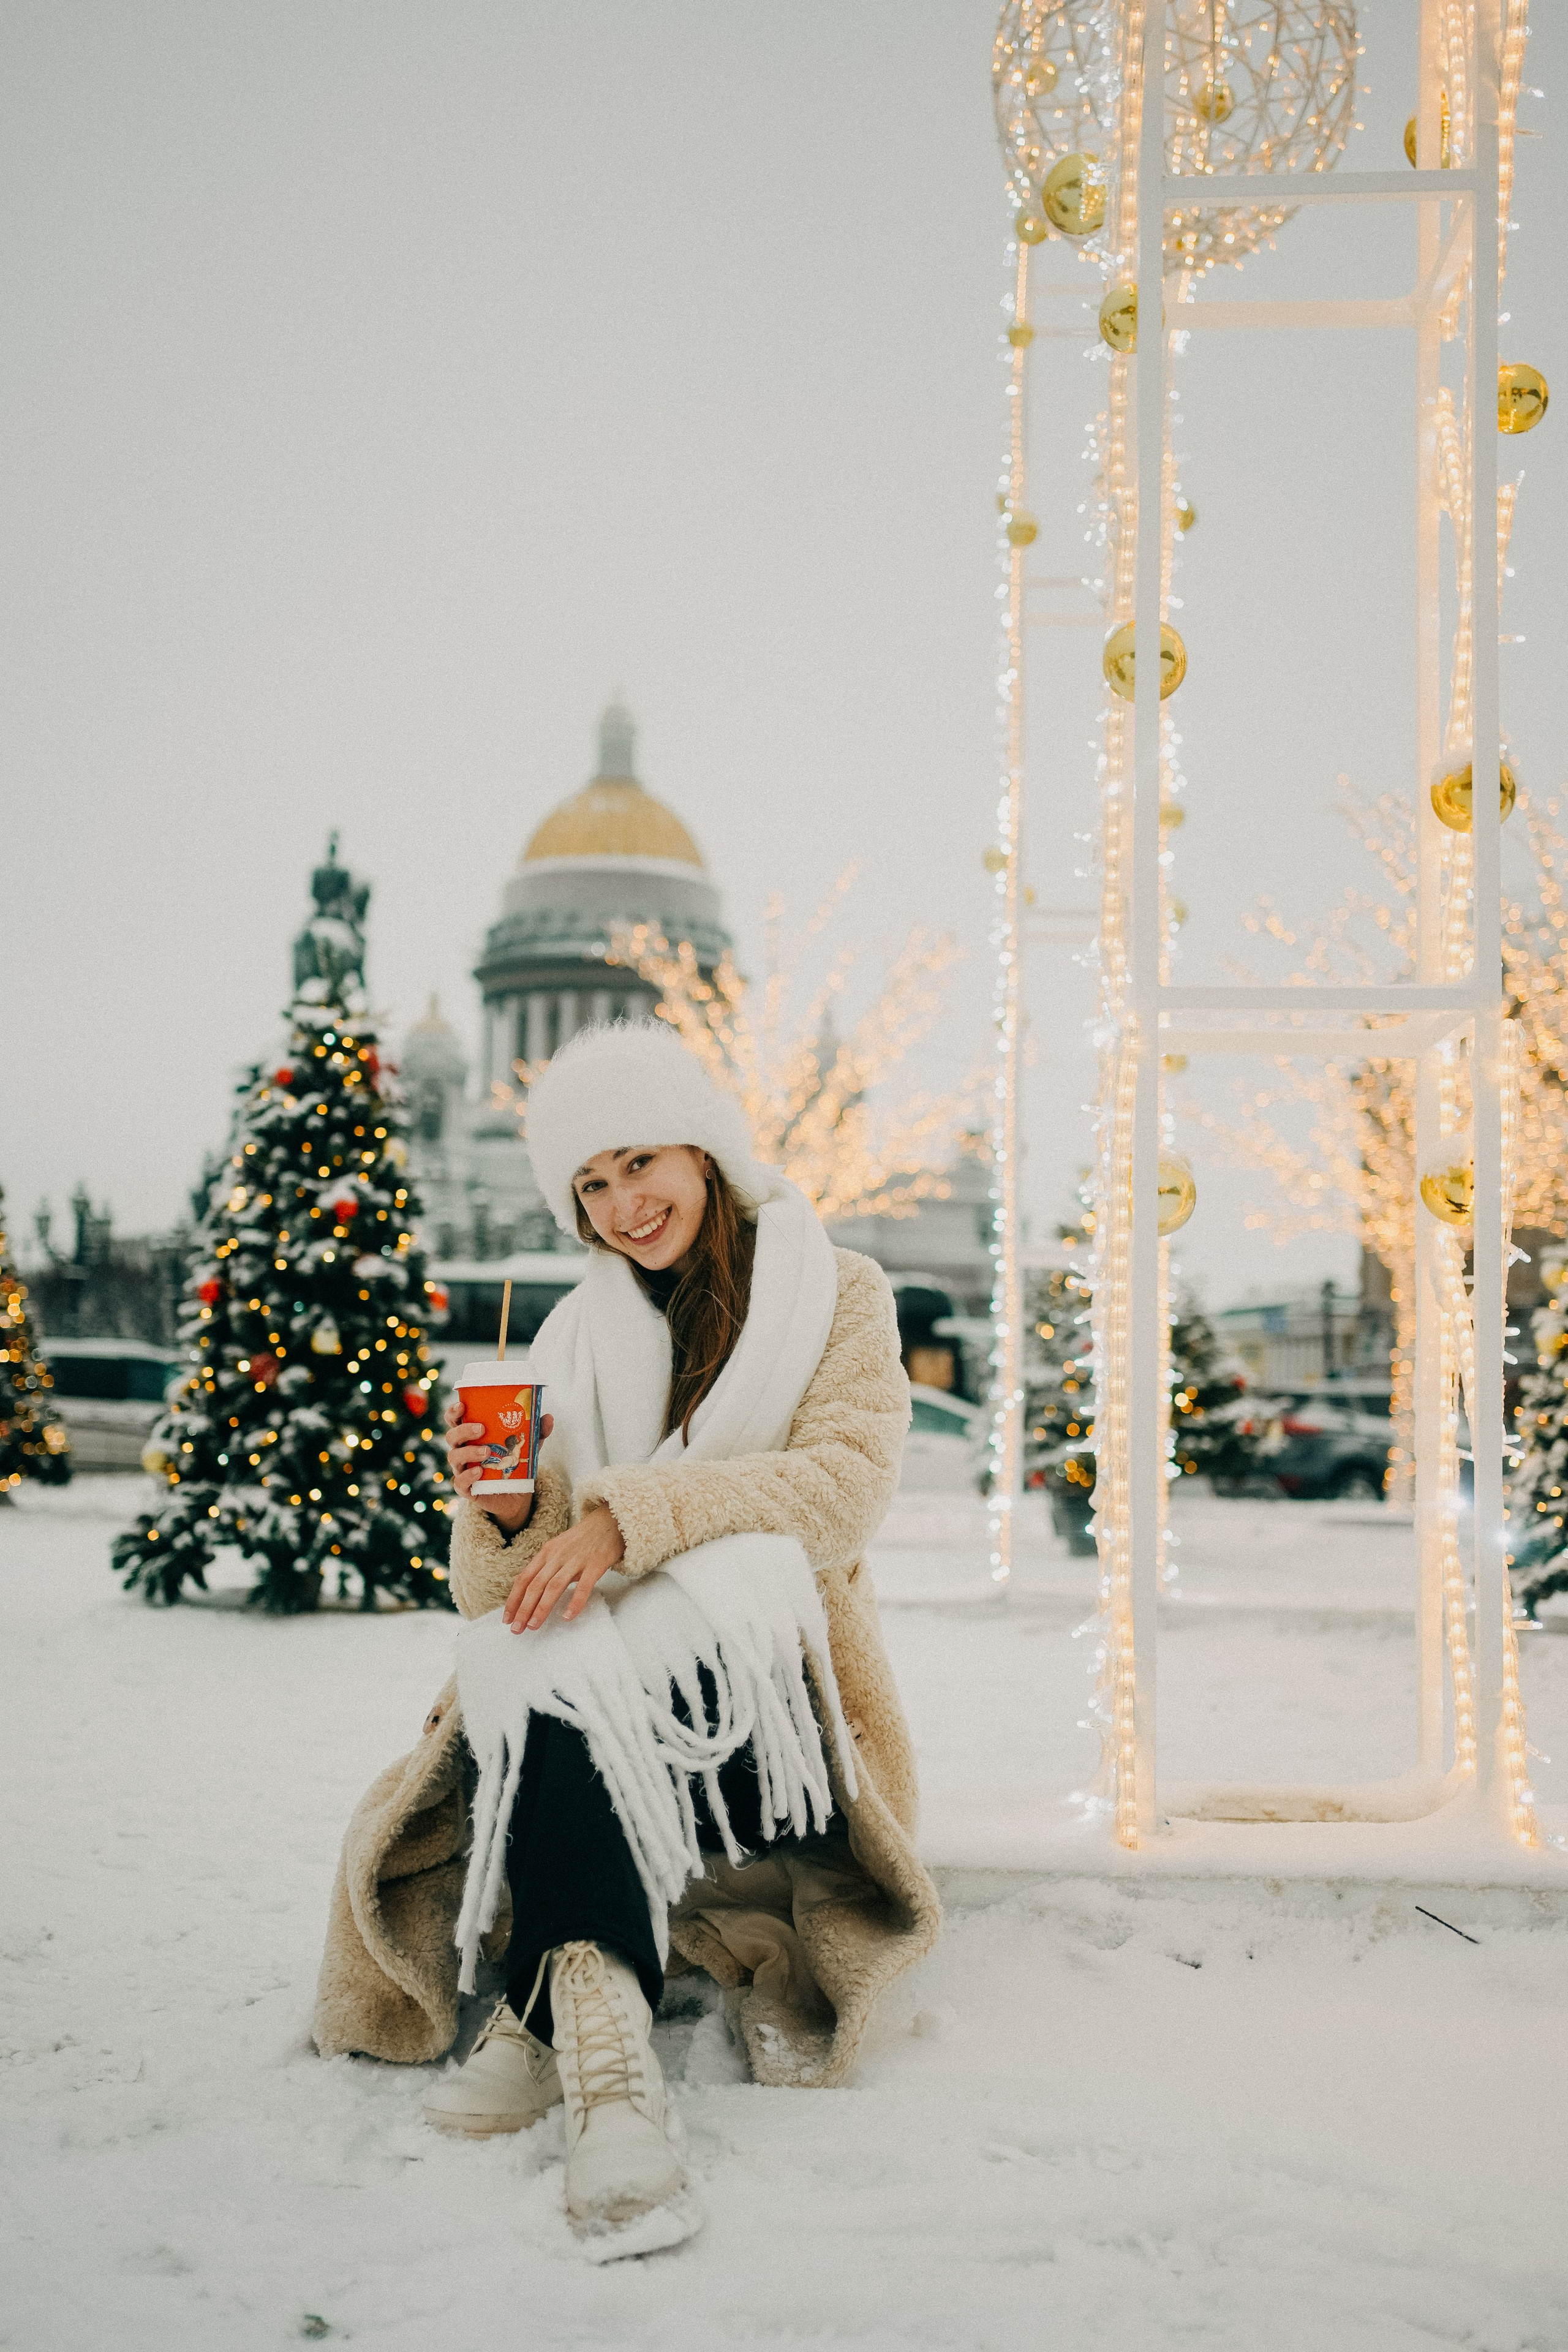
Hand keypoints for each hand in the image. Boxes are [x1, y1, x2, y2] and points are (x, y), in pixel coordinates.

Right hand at [444, 1396, 553, 1533]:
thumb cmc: (515, 1462)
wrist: (517, 1494)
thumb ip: (536, 1431)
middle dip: (463, 1430)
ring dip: (469, 1452)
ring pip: (454, 1457)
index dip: (453, 1412)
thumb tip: (548, 1417)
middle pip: (452, 1437)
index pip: (454, 1420)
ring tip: (487, 1451)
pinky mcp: (467, 1489)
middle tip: (481, 1429)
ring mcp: (462, 1470)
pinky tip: (479, 1472)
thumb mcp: (528, 1446)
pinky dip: (467, 1476)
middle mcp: (463, 1450)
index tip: (462, 1405)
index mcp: (472, 1436)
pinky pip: (459, 1483)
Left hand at [501, 1506, 624, 1631]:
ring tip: (533, 1626)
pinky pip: (583, 1587)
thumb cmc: (583, 1539)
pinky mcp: (595, 1565)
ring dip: (541, 1608)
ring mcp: (576, 1561)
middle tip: (516, 1628)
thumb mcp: (558, 1548)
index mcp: (546, 1553)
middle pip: (535, 1585)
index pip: (524, 1578)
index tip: (506, 1618)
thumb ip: (545, 1566)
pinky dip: (574, 1602)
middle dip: (523, 1609)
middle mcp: (557, 1556)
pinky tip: (567, 1617)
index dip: (513, 1599)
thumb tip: (529, 1589)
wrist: (609, 1521)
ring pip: (554, 1587)